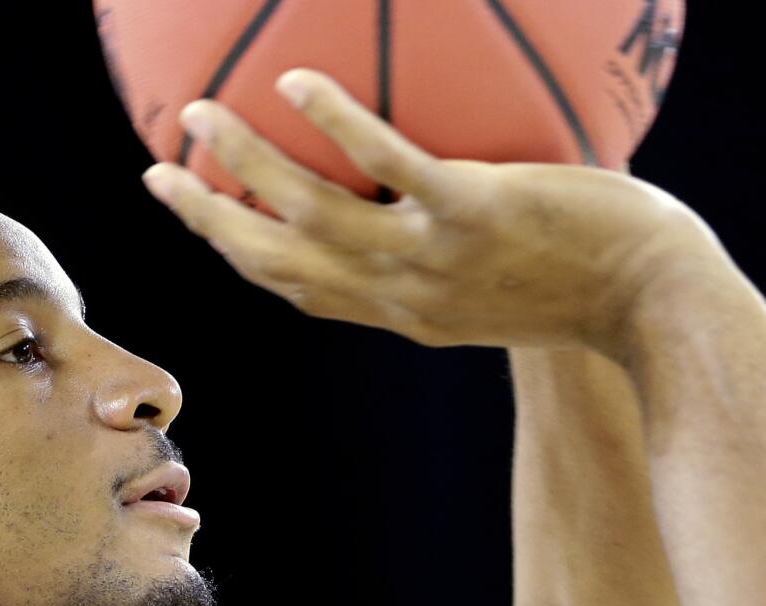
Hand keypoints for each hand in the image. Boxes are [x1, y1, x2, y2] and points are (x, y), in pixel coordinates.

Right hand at [141, 68, 705, 358]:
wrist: (653, 304)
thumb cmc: (578, 290)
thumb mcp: (490, 296)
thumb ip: (435, 268)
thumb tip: (407, 218)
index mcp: (397, 313)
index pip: (297, 287)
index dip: (237, 254)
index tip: (198, 216)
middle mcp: (397, 295)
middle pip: (278, 260)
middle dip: (209, 218)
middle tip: (160, 171)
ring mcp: (429, 257)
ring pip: (312, 213)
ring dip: (247, 164)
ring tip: (201, 114)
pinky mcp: (473, 211)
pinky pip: (390, 165)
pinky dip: (336, 127)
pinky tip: (295, 85)